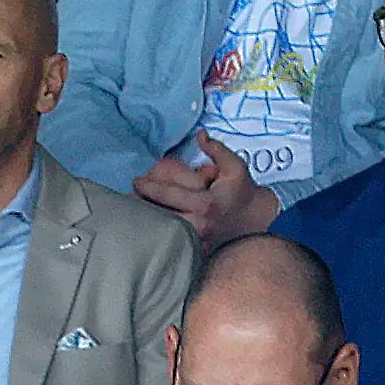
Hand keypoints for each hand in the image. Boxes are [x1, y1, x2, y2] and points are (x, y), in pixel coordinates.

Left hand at [133, 131, 279, 249]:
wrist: (257, 220)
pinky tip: (149, 227)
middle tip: (128, 197)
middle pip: (160, 216)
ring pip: (164, 231)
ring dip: (148, 221)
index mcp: (205, 204)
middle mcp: (199, 224)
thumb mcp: (235, 167)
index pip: (168, 195)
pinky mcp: (198, 250)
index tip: (136, 181)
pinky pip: (173, 241)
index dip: (148, 187)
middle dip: (142, 207)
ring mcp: (198, 240)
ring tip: (133, 212)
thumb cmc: (242, 192)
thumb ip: (216, 149)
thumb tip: (200, 135)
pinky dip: (160, 233)